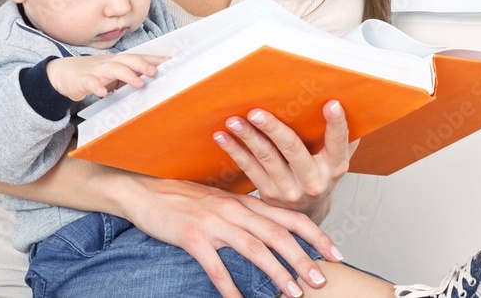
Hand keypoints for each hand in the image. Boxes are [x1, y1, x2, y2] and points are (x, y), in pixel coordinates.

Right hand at [45, 53, 166, 100]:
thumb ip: (127, 77)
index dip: (153, 59)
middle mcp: (107, 63)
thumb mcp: (111, 75)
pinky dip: (96, 87)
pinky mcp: (81, 81)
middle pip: (126, 60)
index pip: (137, 58)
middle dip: (142, 65)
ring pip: (111, 69)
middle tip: (155, 72)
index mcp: (116, 62)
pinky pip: (89, 82)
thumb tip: (150, 82)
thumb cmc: (91, 74)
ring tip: (138, 83)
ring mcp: (94, 71)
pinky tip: (103, 93)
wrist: (61, 74)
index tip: (170, 61)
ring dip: (126, 75)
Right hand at [124, 176, 342, 297]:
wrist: (145, 193)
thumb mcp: (220, 204)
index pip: (289, 216)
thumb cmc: (183, 201)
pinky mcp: (192, 236)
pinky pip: (216, 266)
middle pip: (278, 234)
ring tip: (294, 294)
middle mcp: (234, 209)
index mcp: (244, 202)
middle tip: (321, 281)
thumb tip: (272, 236)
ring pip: (254, 249)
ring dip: (277, 273)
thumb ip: (245, 217)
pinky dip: (229, 287)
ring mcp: (214, 222)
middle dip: (303, 259)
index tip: (336, 254)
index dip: (315, 235)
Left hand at [213, 100, 358, 219]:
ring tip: (234, 120)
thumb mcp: (336, 159)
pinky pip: (249, 168)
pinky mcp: (268, 193)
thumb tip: (347, 102)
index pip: (338, 143)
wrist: (305, 213)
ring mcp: (288, 189)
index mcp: (334, 167)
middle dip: (273, 129)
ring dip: (248, 137)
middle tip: (256, 112)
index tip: (331, 103)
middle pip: (292, 149)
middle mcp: (313, 180)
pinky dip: (234, 150)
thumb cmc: (320, 174)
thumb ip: (342, 137)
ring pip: (266, 158)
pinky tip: (222, 136)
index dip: (337, 124)